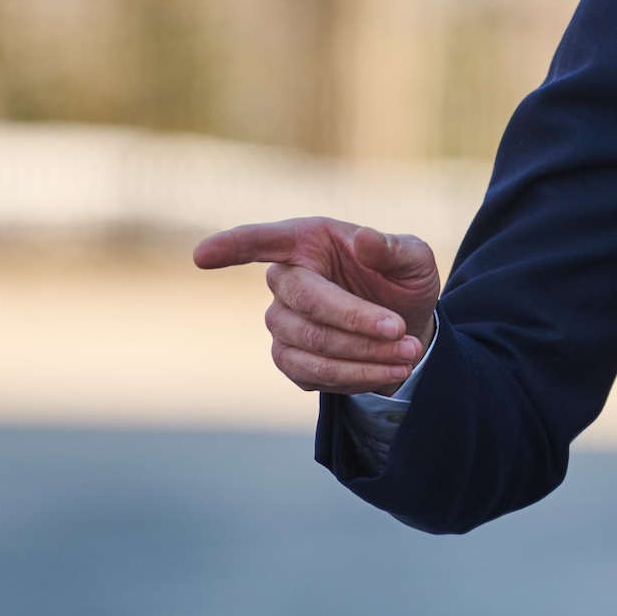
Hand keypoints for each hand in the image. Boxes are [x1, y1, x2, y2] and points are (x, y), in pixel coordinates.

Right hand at [193, 217, 442, 396]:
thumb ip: (394, 249)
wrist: (407, 329)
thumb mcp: (414, 260)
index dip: (231, 247)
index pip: (261, 240)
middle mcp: (285, 280)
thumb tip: (364, 239)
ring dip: (362, 354)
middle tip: (401, 333)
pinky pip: (312, 373)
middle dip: (356, 320)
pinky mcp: (289, 358)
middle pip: (304, 302)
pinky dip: (355, 376)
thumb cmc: (403, 282)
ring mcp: (281, 322)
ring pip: (309, 343)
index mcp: (308, 241)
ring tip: (407, 356)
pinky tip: (387, 369)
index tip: (202, 256)